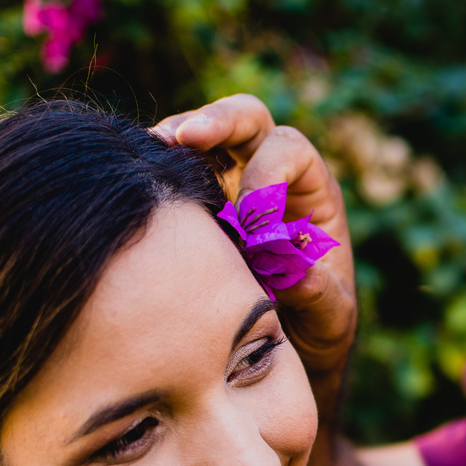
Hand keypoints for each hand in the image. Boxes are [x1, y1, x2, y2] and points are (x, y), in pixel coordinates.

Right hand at [153, 95, 356, 394]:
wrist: (288, 346)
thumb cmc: (318, 328)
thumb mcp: (329, 318)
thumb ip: (318, 294)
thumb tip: (294, 270)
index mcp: (314, 192)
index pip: (291, 151)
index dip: (268, 175)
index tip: (249, 221)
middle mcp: (273, 174)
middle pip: (248, 119)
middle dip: (218, 122)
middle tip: (183, 137)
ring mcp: (231, 181)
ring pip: (204, 135)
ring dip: (176, 138)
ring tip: (149, 153)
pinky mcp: (197, 200)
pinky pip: (174, 169)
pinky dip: (156, 170)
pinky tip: (136, 186)